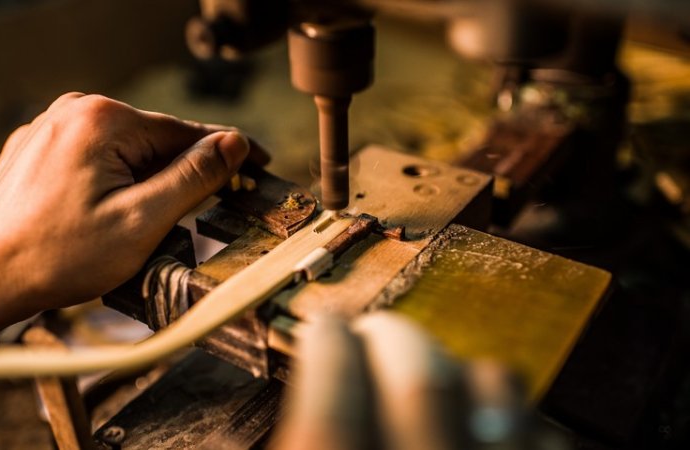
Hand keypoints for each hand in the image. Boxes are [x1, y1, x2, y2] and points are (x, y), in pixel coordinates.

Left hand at [0, 93, 248, 349]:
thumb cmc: (58, 256)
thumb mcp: (144, 219)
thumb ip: (194, 176)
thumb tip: (234, 143)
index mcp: (104, 120)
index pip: (186, 132)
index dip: (229, 151)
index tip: (261, 161)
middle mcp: (75, 112)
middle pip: (156, 142)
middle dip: (185, 172)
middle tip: (217, 204)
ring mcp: (52, 129)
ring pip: (127, 152)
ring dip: (151, 181)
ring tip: (157, 223)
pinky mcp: (39, 151)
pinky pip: (97, 159)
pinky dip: (119, 182)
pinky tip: (118, 215)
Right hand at [272, 311, 562, 449]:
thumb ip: (293, 437)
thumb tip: (300, 384)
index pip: (331, 403)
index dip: (327, 348)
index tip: (326, 326)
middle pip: (421, 381)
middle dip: (394, 337)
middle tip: (378, 332)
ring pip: (498, 392)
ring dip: (465, 368)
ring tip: (444, 372)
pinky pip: (547, 433)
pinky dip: (520, 417)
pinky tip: (496, 426)